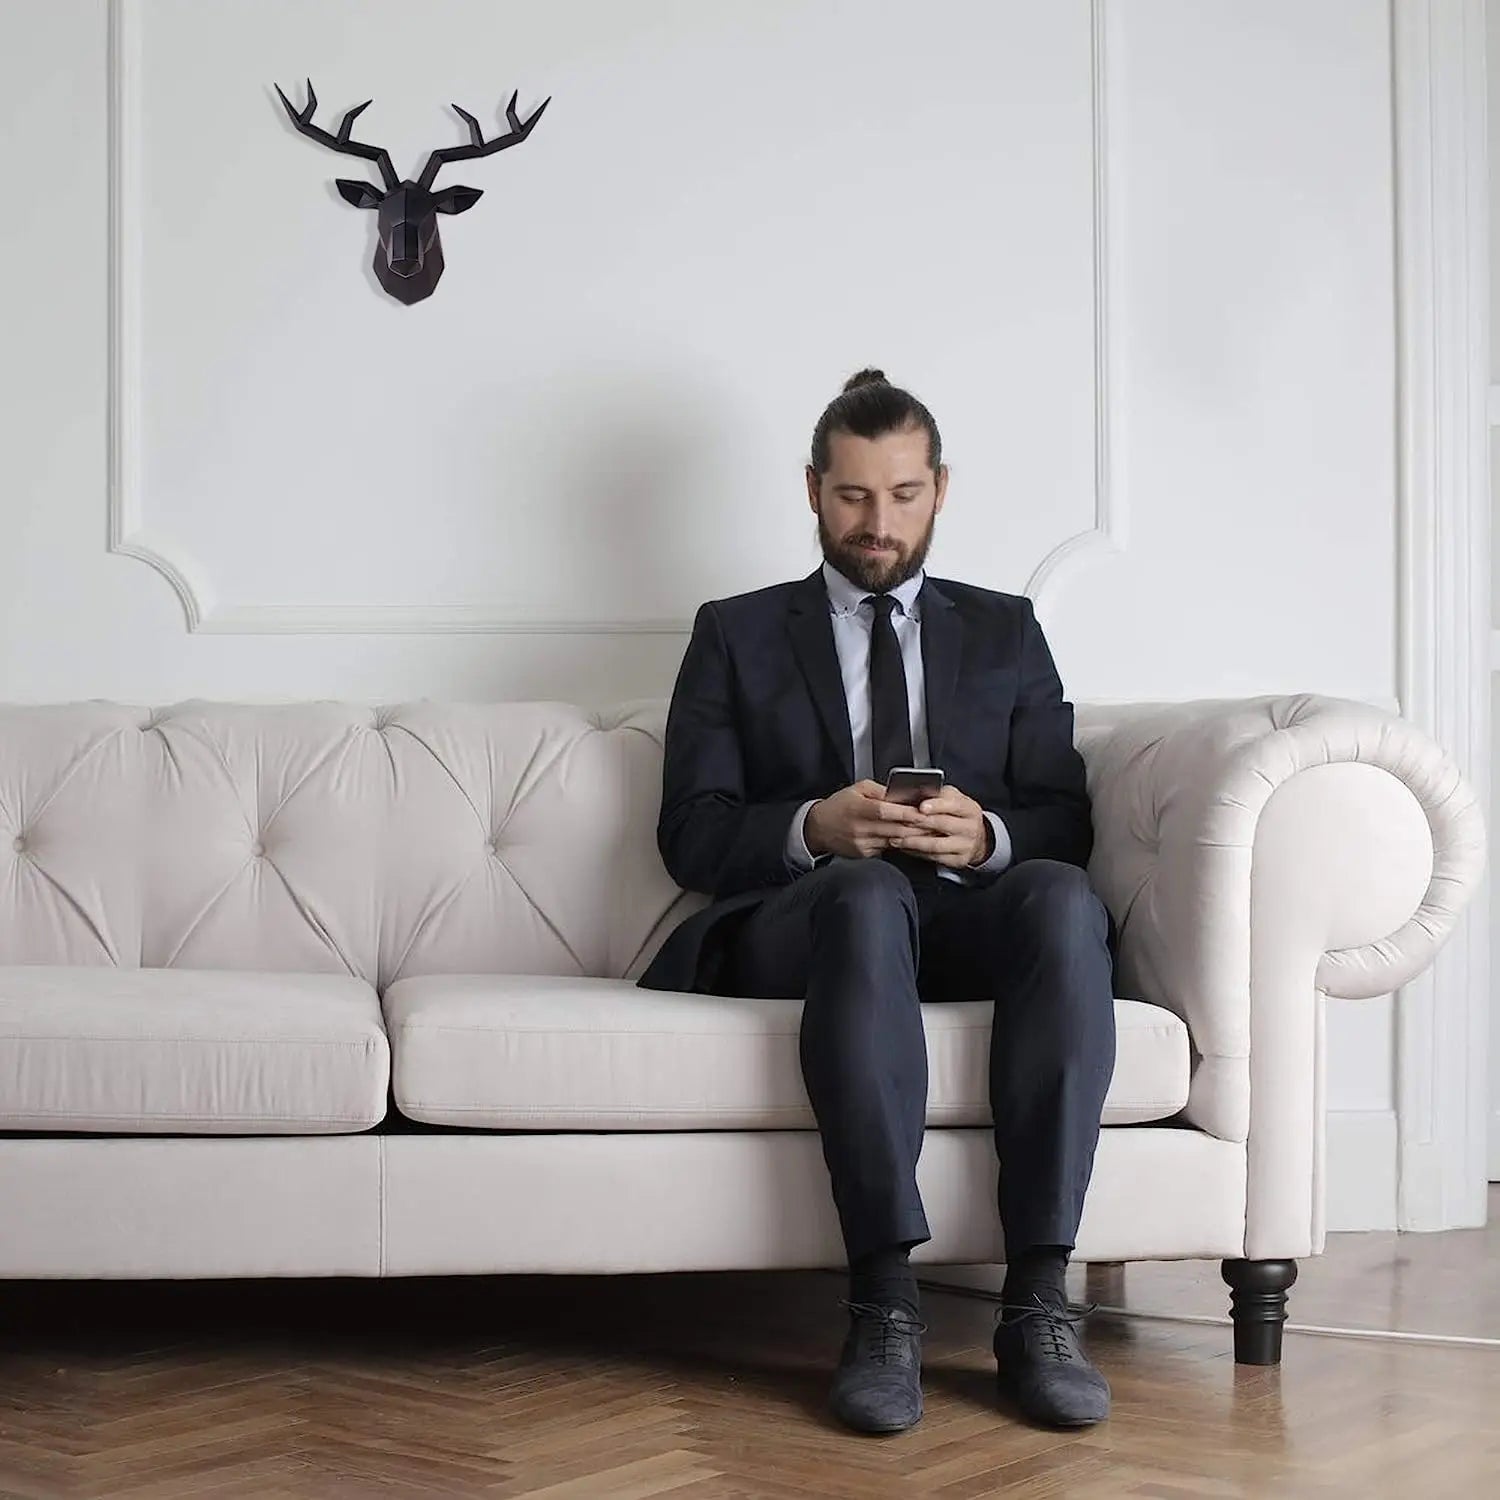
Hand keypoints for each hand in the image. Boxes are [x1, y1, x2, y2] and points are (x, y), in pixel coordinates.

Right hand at [804, 780, 925, 858]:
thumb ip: (880, 790)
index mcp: (859, 808)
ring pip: (894, 841)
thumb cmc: (839, 805)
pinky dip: (900, 844)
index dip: (907, 813)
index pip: (886, 811)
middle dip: (917, 827)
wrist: (818, 828)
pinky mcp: (864, 854)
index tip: (924, 811)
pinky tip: (910, 840)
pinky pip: (887, 849)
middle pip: (895, 829)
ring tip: (929, 832)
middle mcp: (861, 828)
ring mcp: (863, 844)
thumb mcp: (857, 789)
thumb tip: (901, 793)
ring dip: (912, 837)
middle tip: (935, 823)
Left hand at [886, 785, 991, 868]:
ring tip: (896, 839)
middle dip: (918, 823)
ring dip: (913, 842)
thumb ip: (938, 795)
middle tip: (899, 822)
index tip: (921, 806)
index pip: (953, 805)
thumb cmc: (958, 814)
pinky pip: (934, 857)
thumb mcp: (954, 800)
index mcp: (969, 809)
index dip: (936, 805)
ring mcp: (966, 846)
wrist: (978, 838)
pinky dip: (917, 853)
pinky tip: (905, 848)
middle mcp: (970, 827)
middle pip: (942, 824)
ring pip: (936, 845)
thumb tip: (915, 792)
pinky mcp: (959, 860)